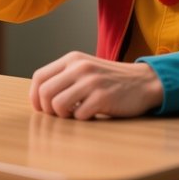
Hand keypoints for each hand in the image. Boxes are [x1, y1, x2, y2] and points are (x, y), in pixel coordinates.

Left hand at [29, 51, 162, 119]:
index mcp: (72, 59)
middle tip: (60, 115)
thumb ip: (64, 76)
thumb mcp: (85, 69)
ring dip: (64, 116)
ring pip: (58, 105)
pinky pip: (79, 115)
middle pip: (45, 93)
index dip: (35, 96)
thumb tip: (39, 98)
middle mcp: (79, 67)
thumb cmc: (110, 80)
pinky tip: (92, 114)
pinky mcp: (103, 97)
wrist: (143, 81)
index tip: (41, 108)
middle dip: (48, 110)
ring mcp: (91, 81)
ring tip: (75, 114)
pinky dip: (82, 119)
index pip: (39, 77)